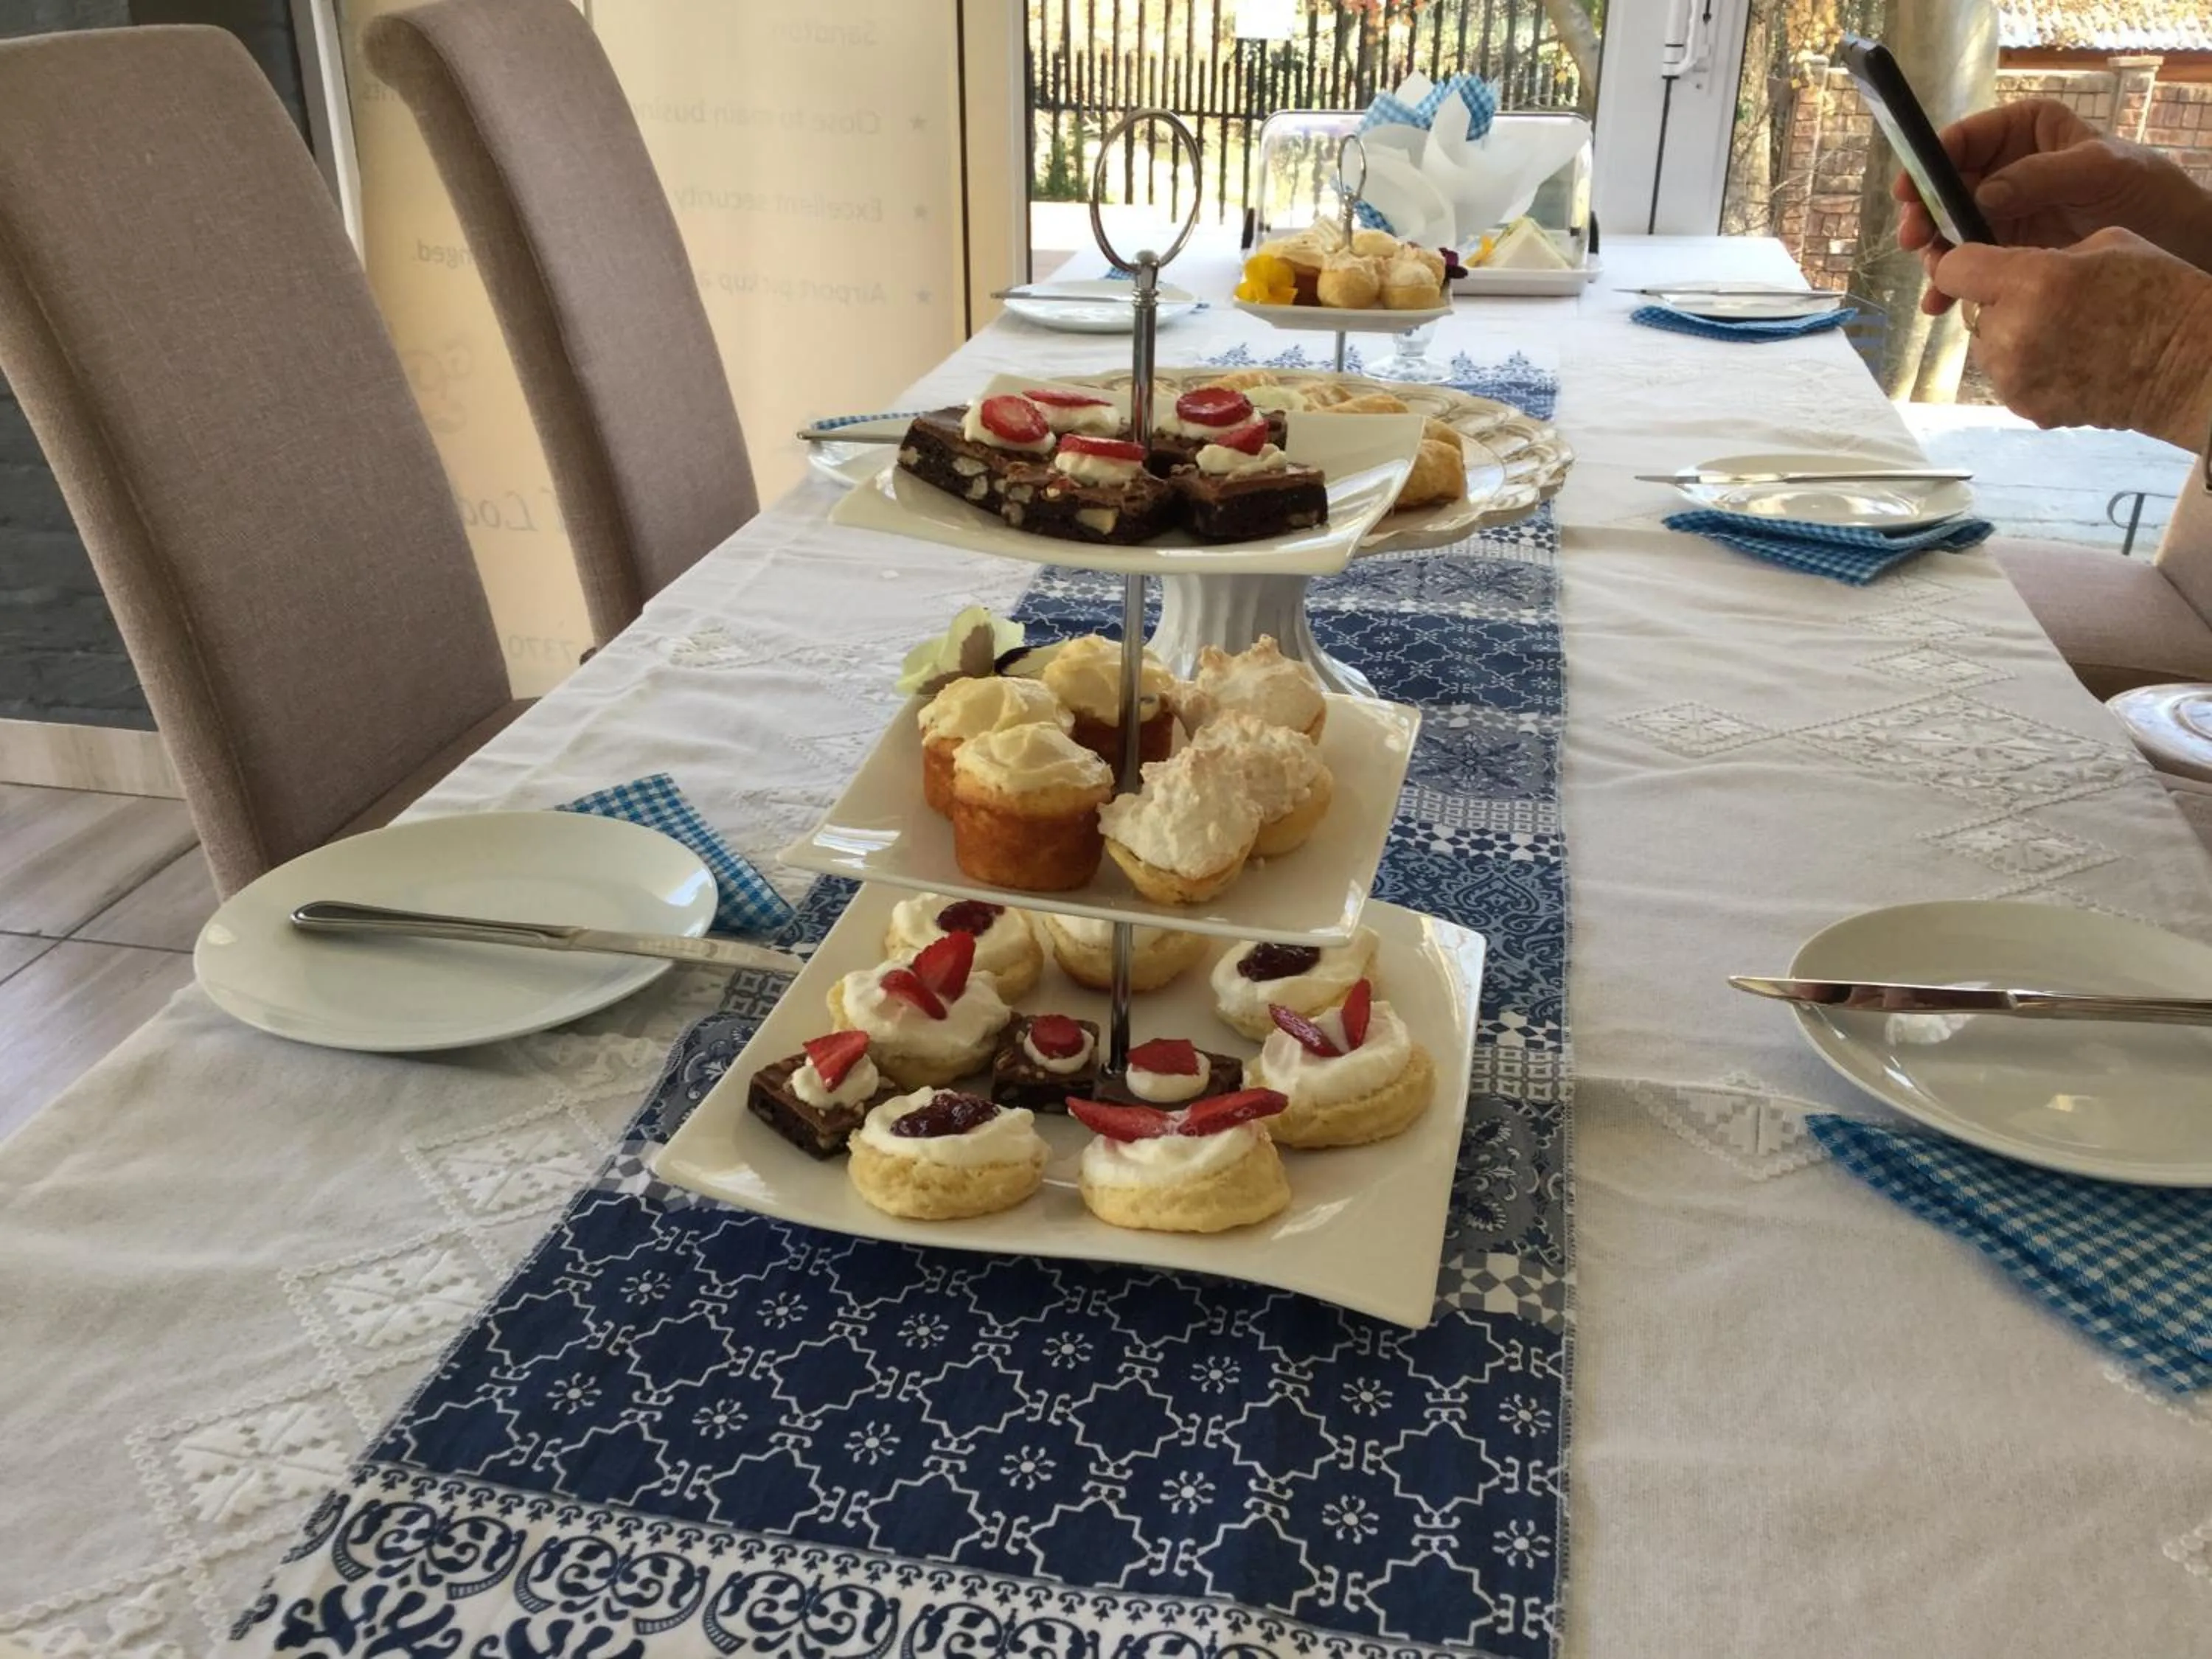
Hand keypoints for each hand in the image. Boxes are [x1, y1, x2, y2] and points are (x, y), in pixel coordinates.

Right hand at [1896, 99, 2211, 312]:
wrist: (2173, 238)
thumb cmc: (2145, 189)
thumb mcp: (2101, 170)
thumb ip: (2042, 175)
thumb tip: (1983, 194)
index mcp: (2024, 131)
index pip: (1965, 140)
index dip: (1930, 162)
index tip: (1909, 190)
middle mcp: (2005, 169)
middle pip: (1945, 188)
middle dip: (1924, 215)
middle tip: (1914, 239)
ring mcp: (2002, 213)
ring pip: (1949, 230)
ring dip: (1934, 255)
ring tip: (1936, 278)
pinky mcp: (2006, 252)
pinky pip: (1968, 264)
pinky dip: (1952, 285)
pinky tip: (1940, 303)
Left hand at [1931, 228, 2211, 448]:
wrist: (2189, 366)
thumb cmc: (2158, 294)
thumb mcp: (2104, 245)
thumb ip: (2040, 254)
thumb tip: (2004, 267)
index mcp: (2031, 282)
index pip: (1954, 268)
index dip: (1965, 263)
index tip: (1980, 263)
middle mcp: (2012, 333)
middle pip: (1972, 310)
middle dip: (1998, 301)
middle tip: (2043, 300)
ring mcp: (2014, 378)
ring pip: (1986, 346)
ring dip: (2011, 335)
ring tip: (2062, 330)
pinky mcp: (2023, 407)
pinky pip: (2006, 377)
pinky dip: (2026, 366)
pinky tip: (2067, 359)